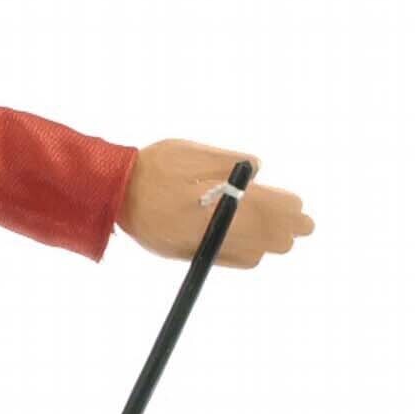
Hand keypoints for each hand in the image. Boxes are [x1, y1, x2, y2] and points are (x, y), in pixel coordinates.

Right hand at [117, 139, 313, 266]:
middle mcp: (211, 225)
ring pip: (251, 252)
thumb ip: (226, 161)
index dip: (288, 208)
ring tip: (283, 236)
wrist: (111, 193)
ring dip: (270, 243)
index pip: (266, 207)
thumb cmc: (151, 167)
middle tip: (303, 226)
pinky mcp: (187, 253)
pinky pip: (227, 261)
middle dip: (287, 228)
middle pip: (264, 234)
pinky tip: (256, 248)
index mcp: (215, 197)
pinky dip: (247, 255)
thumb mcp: (189, 152)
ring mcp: (199, 243)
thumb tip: (258, 169)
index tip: (300, 207)